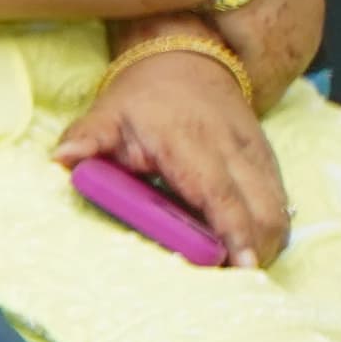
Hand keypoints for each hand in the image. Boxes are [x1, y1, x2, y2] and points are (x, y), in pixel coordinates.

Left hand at [63, 36, 290, 266]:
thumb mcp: (106, 113)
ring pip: (277, 207)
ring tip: (243, 268)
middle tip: (236, 281)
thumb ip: (87, 139)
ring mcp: (256, 153)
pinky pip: (279, 199)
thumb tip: (61, 159)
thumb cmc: (141, 97)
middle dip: (256, 249)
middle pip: (261, 209)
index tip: (241, 264)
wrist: (185, 60)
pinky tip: (251, 246)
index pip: (219, 193)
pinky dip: (270, 227)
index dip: (233, 231)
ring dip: (266, 243)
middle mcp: (232, 148)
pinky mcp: (267, 159)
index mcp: (191, 142)